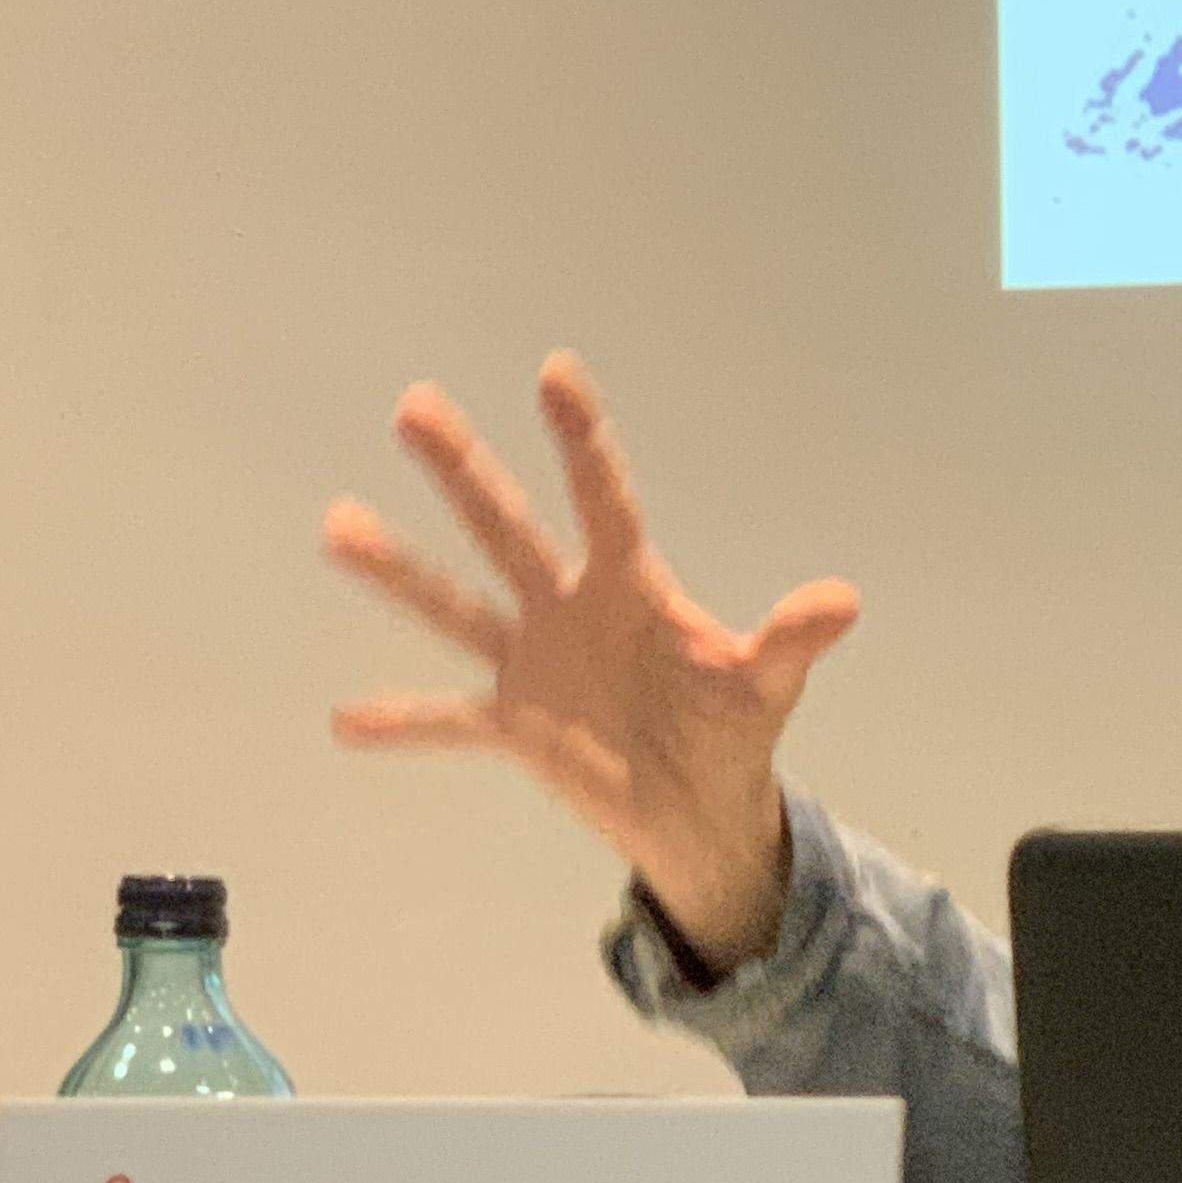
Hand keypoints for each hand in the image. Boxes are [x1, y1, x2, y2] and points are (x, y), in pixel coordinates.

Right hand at [323, 351, 860, 974]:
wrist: (699, 811)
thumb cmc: (730, 731)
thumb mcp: (763, 687)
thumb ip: (789, 642)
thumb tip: (843, 602)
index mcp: (631, 587)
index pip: (604, 500)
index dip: (583, 441)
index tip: (554, 370)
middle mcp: (569, 608)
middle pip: (510, 529)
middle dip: (464, 472)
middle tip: (415, 406)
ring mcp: (533, 662)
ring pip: (458, 606)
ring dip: (400, 571)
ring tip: (338, 525)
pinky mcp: (514, 726)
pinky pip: (448, 721)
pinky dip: (402, 723)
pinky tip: (344, 722)